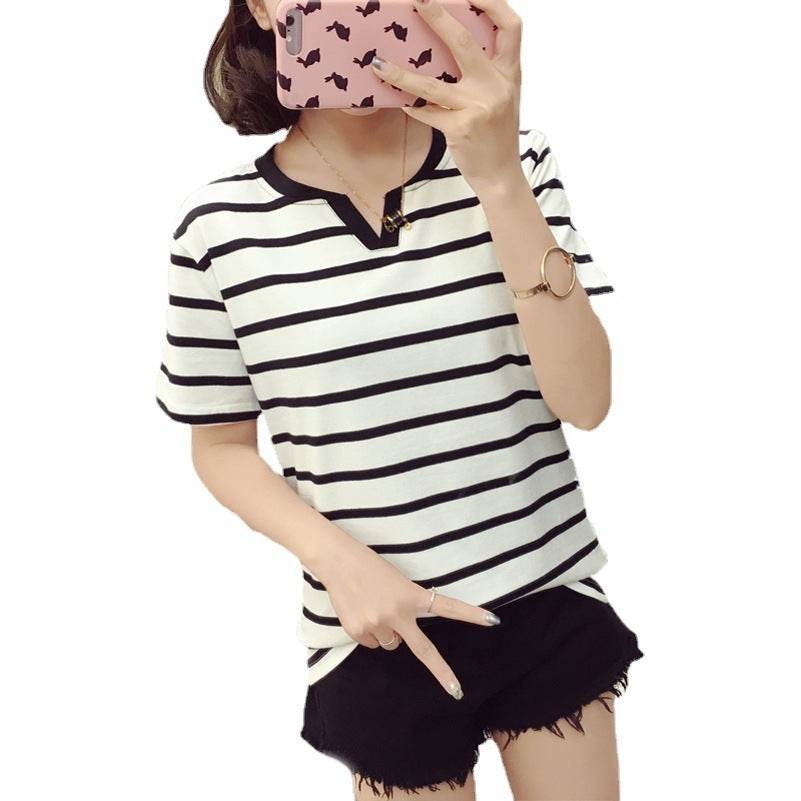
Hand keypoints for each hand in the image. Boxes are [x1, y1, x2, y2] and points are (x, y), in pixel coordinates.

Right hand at [312, 531, 500, 699]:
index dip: (471, 615)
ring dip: (386, 632)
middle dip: (442, 672)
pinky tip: (361, 611)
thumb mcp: (396, 582)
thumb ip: (404, 608)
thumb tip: (399, 640)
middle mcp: (398, 613)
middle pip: (424, 650)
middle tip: (457, 692)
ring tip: (373, 607)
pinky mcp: (358, 631)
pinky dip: (368, 633)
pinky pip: (371, 643)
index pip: (447, 606)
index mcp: (412, 595)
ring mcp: (377, 624)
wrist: (337, 561)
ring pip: (391, 644)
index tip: (493, 621)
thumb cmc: (369, 566)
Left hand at [371, 0, 523, 193]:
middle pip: (465, 43)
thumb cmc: (496, 135)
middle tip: (418, 0)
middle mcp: (497, 86)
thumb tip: (449, 48)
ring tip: (378, 63)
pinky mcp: (461, 129)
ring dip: (401, 74)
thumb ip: (485, 73)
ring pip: (432, 84)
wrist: (501, 176)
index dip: (492, 2)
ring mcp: (479, 107)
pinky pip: (427, 112)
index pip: (510, 26)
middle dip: (439, 17)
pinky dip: (411, 107)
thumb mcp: (501, 97)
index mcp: (510, 73)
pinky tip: (400, 102)